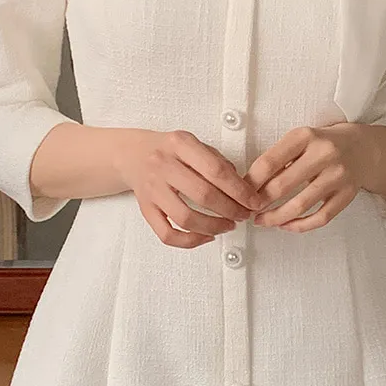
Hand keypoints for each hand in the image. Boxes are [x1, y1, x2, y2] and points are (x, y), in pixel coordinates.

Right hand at [128, 129, 263, 247]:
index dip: (240, 190)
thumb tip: (242, 188)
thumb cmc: (169, 151)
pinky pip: (167, 234)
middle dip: (231, 210)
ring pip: (186, 218)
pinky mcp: (146, 209)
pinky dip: (189, 241)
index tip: (254, 201)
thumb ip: (217, 161)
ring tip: (228, 225)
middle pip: (203, 195)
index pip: (216, 171)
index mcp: (180, 144)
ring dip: (213, 227)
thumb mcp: (193, 143)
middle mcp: (163, 165)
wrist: (132, 155)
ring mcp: (152, 189)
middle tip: (244, 215)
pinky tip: (206, 236)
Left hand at [246, 123, 363, 230]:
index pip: (269, 162)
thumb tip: (250, 183)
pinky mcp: (346, 195)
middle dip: (260, 202)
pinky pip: (320, 217)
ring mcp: (338, 176)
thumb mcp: (302, 140)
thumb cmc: (326, 145)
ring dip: (275, 218)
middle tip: (249, 208)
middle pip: (282, 186)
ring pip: (300, 205)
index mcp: (306, 136)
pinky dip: (300, 226)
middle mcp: (324, 154)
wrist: (364, 148)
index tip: (242, 192)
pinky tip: (287, 225)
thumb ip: (279, 157)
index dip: (251, 181)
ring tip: (263, 220)